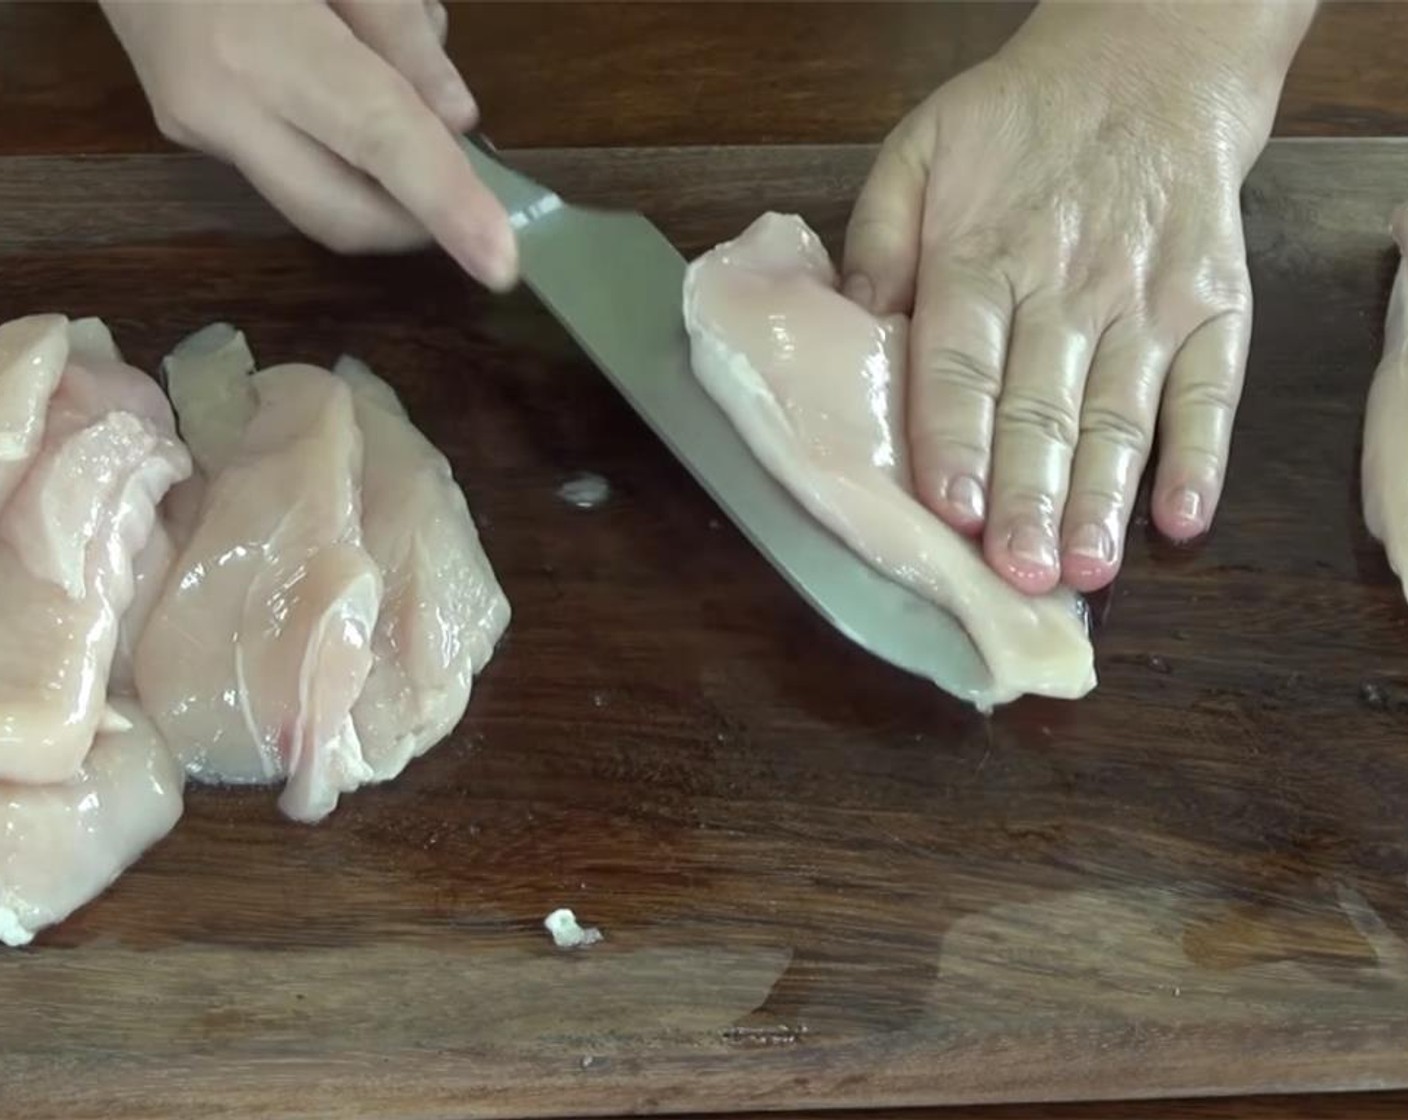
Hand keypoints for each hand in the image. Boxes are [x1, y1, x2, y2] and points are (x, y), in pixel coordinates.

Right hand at [101, 0, 516, 289]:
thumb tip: (458, 123)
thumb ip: (399, 31)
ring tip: (400, 92)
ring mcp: (195, 128)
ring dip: (386, 184)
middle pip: (342, 215)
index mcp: (255, 45)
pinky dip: (344, 152)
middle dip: (421, 221)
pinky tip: (349, 82)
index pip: (378, 141)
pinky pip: (290, 167)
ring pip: (318, 203)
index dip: (446, 204)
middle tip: (475, 188)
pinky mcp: (190, 132)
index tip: (502, 263)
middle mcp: (218, 107)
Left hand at [842, 1, 1314, 594]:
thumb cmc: (1018, 127)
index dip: (957, 441)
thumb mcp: (919, 155)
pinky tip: (1185, 517)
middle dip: (1031, 497)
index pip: (961, 366)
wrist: (1147, 69)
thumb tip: (848, 326)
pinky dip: (1203, 455)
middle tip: (1019, 573)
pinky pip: (1212, 389)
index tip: (952, 510)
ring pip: (1121, 414)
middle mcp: (1065, 289)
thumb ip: (878, 243)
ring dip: (1104, 497)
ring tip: (1088, 569)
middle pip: (1042, 407)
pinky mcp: (1211, 308)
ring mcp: (1145, 302)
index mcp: (981, 258)